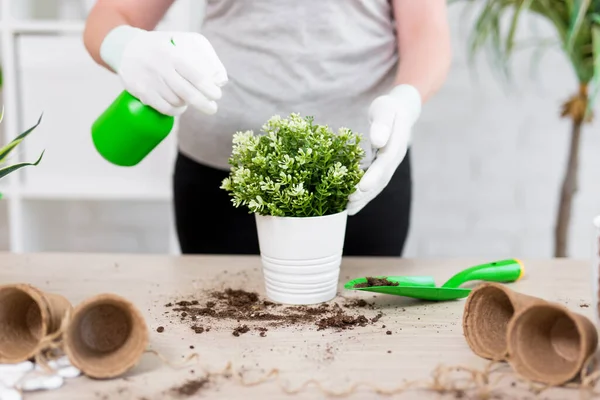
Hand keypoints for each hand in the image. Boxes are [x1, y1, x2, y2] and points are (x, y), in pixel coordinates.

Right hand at [100, 25, 227, 115]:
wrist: (127, 48)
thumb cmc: (163, 47)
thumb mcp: (182, 42)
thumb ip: (202, 57)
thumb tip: (221, 80)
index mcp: (171, 54)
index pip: (194, 75)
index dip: (208, 88)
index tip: (217, 95)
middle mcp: (159, 67)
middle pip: (186, 92)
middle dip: (203, 103)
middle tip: (212, 108)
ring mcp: (149, 80)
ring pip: (175, 101)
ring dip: (187, 104)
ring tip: (190, 101)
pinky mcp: (140, 91)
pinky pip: (163, 108)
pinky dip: (174, 111)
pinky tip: (180, 107)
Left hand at [346, 84, 421, 215]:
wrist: (400, 112)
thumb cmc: (388, 108)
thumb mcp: (385, 108)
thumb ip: (382, 123)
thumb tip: (378, 140)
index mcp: (396, 144)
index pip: (385, 163)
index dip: (373, 176)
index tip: (361, 187)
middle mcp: (394, 159)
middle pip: (382, 179)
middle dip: (366, 193)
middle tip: (349, 202)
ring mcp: (390, 166)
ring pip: (378, 185)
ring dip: (364, 198)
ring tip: (348, 208)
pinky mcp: (382, 169)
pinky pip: (374, 184)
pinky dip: (364, 196)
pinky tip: (349, 205)